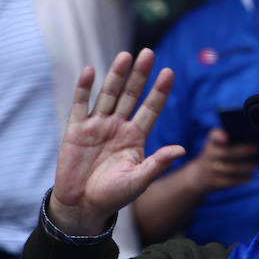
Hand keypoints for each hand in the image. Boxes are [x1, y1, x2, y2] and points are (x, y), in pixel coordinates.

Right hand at [49, 49, 184, 234]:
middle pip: (131, 95)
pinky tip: (91, 71)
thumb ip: (158, 163)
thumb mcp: (139, 180)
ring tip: (125, 56)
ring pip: (108, 95)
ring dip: (116, 76)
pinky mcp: (76, 129)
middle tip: (149, 53)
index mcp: (135, 137)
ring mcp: (97, 126)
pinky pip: (80, 105)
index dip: (159, 91)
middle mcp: (118, 126)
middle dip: (140, 75)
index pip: (150, 109)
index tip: (169, 72)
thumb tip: (181, 149)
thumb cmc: (114, 195)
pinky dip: (84, 88)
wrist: (82, 206)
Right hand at [183, 127, 258, 193]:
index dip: (219, 135)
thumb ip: (223, 136)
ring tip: (254, 165)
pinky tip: (250, 177)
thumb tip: (248, 134)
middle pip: (225, 152)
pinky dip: (240, 179)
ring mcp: (211, 170)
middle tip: (254, 149)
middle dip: (241, 151)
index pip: (213, 136)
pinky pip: (228, 181)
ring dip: (243, 166)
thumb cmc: (213, 156)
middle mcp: (209, 156)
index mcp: (211, 145)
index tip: (227, 137)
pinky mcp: (214, 182)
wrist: (198, 177)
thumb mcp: (213, 145)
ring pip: (228, 168)